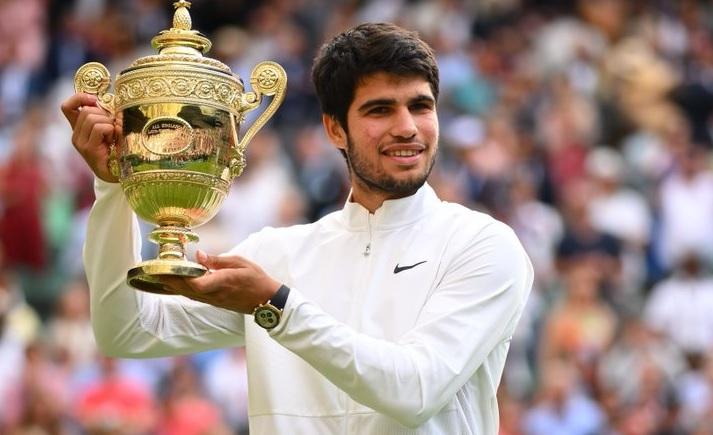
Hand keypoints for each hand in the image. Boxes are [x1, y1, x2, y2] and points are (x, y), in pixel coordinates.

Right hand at [60, 93, 119, 182]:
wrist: (116, 175)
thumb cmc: (116, 151)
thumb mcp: (111, 131)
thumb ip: (107, 117)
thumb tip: (116, 103)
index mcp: (79, 129)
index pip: (67, 107)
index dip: (79, 98)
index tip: (94, 100)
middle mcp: (76, 135)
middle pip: (86, 111)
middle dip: (104, 115)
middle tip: (112, 128)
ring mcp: (80, 142)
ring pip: (93, 118)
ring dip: (109, 123)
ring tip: (113, 136)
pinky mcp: (88, 149)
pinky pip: (100, 128)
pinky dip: (110, 130)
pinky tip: (113, 140)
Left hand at [165, 250, 281, 313]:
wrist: (267, 300)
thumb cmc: (256, 278)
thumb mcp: (240, 262)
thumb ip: (218, 260)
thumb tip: (199, 255)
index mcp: (224, 281)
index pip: (198, 284)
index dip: (182, 278)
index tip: (170, 268)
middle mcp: (216, 293)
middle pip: (187, 289)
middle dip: (169, 281)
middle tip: (154, 271)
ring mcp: (214, 300)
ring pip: (188, 294)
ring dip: (173, 286)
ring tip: (159, 277)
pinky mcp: (215, 302)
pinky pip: (194, 296)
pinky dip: (182, 290)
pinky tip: (174, 285)